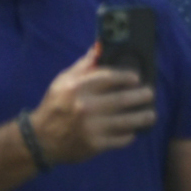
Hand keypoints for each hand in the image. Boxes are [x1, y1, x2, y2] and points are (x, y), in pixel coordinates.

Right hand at [29, 44, 157, 164]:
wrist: (40, 140)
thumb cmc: (55, 105)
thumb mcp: (63, 81)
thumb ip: (85, 65)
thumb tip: (100, 45)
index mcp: (77, 88)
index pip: (111, 77)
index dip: (128, 77)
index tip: (137, 79)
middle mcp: (85, 106)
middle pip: (124, 99)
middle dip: (142, 96)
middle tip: (149, 94)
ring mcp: (92, 127)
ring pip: (128, 121)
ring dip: (143, 117)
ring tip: (150, 114)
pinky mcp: (96, 144)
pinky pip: (121, 138)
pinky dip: (130, 134)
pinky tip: (132, 130)